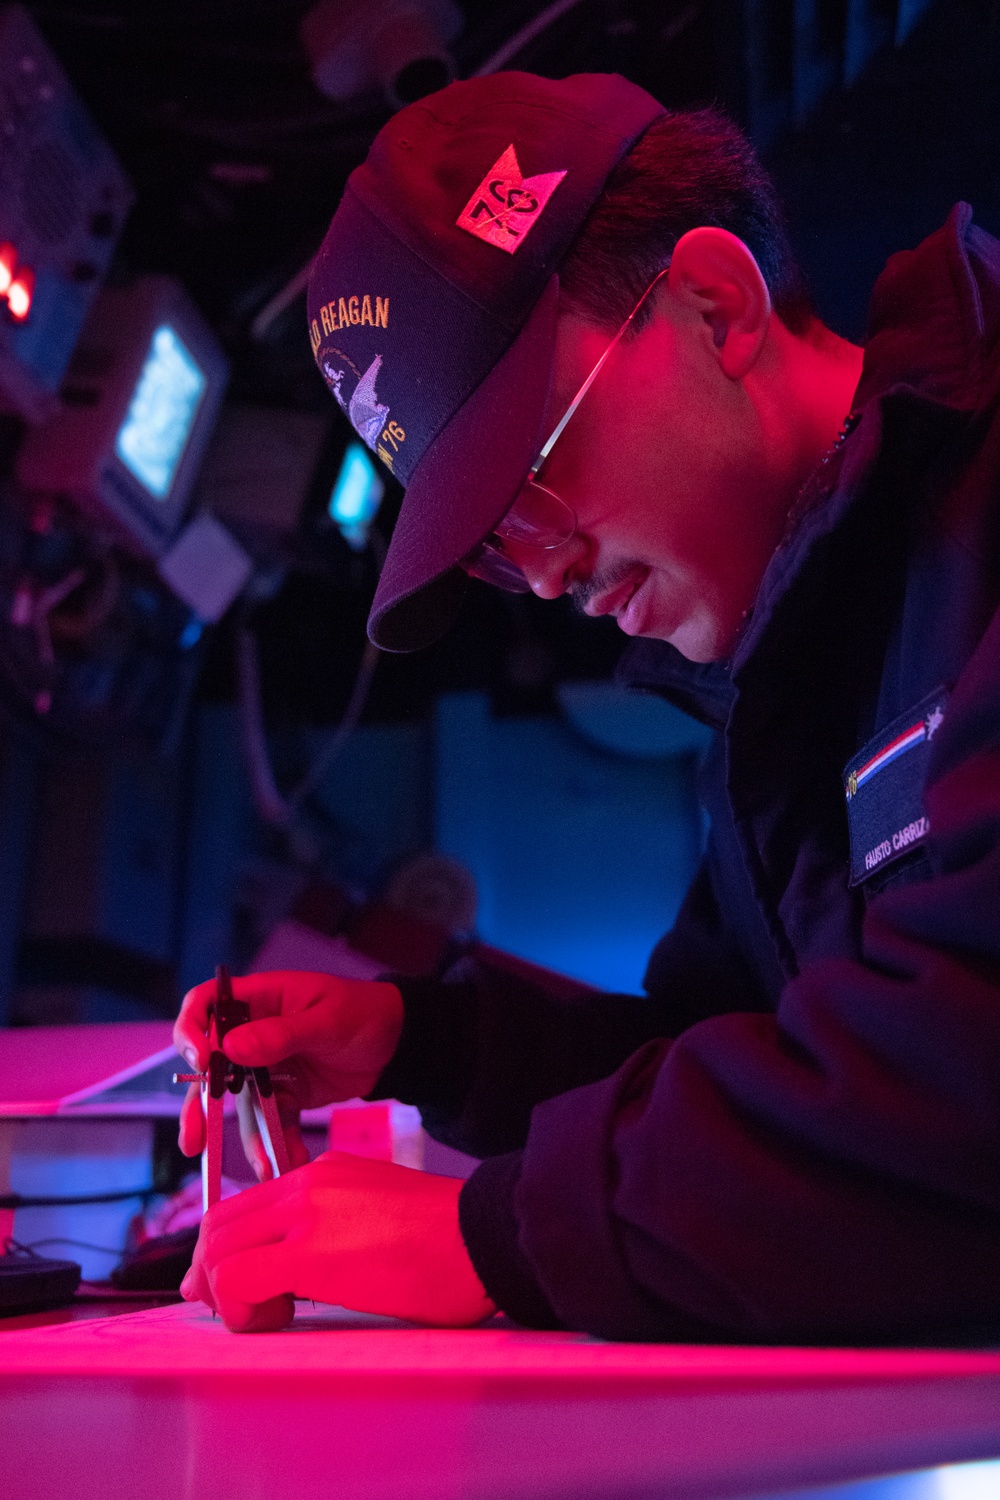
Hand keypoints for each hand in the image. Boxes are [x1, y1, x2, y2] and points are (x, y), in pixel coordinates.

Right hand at [173, 971, 403, 1178]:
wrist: (397, 1043)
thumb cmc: (365, 1013)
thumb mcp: (328, 1020)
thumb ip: (282, 1034)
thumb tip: (230, 1048)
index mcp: (260, 1000)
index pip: (206, 1005)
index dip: (191, 1029)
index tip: (199, 1061)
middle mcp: (254, 1032)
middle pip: (211, 1065)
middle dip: (200, 1104)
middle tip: (194, 1139)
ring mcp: (267, 1066)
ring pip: (239, 1102)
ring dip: (244, 1135)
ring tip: (260, 1166)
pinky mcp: (285, 1093)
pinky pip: (271, 1119)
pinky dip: (277, 1141)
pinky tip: (290, 1161)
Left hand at [180, 1152, 496, 1331]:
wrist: (484, 1238)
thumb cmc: (446, 1244)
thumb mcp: (378, 1217)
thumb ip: (334, 1230)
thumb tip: (296, 1273)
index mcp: (323, 1174)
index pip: (244, 1206)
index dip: (222, 1251)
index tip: (228, 1287)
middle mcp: (307, 1183)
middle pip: (219, 1223)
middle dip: (210, 1273)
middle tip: (231, 1310)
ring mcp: (306, 1212)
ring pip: (219, 1248)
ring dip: (224, 1292)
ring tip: (264, 1318)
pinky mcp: (310, 1251)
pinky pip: (239, 1277)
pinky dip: (239, 1308)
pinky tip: (274, 1321)